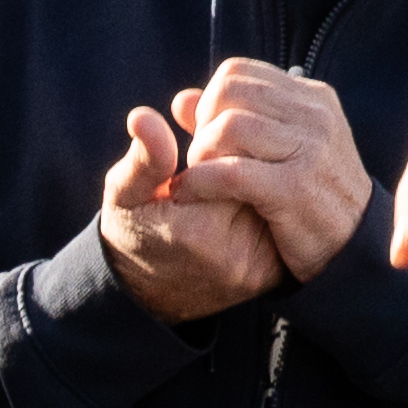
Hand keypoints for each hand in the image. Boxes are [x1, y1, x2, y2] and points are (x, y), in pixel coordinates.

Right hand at [98, 98, 308, 323]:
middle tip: (223, 158)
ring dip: (262, 178)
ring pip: (277, 198)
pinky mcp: (273, 274)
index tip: (201, 143)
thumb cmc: (134, 231)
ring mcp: (260, 268)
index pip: (233, 162)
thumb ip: (141, 159)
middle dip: (245, 159)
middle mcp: (238, 254)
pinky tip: (249, 196)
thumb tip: (144, 117)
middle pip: (263, 179)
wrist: (150, 290)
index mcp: (199, 231)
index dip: (219, 141)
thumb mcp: (125, 195)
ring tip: (235, 179)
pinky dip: (268, 200)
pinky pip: (281, 221)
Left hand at [158, 56, 373, 292]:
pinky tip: (186, 196)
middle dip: (202, 125)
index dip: (209, 102)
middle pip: (228, 93)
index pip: (237, 73)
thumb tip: (182, 101)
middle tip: (200, 159)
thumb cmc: (310, 200)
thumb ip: (232, 122)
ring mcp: (311, 150)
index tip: (207, 136)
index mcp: (312, 99)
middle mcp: (315, 116)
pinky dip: (198, 182)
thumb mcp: (280, 152)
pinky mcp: (297, 188)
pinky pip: (229, 171)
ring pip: (229, 127)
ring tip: (199, 178)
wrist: (355, 249)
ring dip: (200, 155)